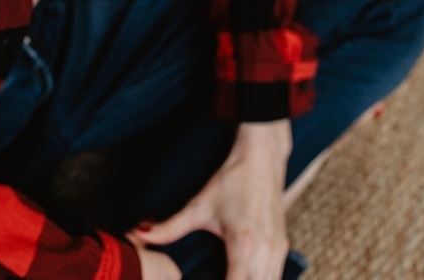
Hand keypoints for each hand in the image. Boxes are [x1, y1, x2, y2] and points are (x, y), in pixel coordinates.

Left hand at [131, 120, 290, 279]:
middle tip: (210, 279)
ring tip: (225, 277)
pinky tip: (244, 277)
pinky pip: (275, 277)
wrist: (261, 156)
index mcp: (243, 247)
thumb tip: (140, 233)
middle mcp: (265, 254)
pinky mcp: (282, 246)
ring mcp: (278, 251)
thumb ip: (170, 226)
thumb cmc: (232, 179)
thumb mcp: (199, 205)